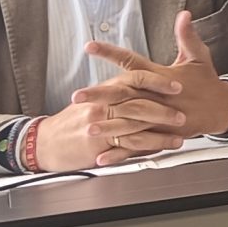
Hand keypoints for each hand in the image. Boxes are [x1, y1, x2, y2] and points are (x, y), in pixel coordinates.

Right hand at [29, 94, 191, 170]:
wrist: (45, 141)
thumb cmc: (72, 121)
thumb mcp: (94, 99)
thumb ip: (119, 92)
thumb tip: (146, 88)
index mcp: (107, 89)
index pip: (136, 78)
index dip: (158, 81)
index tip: (177, 84)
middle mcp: (104, 104)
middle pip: (139, 102)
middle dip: (163, 109)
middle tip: (182, 114)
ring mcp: (101, 125)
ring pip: (137, 126)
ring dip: (160, 132)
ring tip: (178, 135)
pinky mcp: (99, 145)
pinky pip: (128, 145)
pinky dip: (147, 147)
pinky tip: (161, 148)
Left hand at [71, 11, 227, 138]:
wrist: (222, 109)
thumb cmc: (207, 83)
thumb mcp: (199, 57)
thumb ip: (187, 36)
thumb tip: (185, 15)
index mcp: (161, 77)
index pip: (131, 62)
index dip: (110, 53)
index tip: (90, 47)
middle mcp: (156, 98)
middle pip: (124, 95)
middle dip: (100, 95)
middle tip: (79, 95)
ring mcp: (158, 119)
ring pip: (129, 123)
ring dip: (107, 126)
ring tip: (87, 127)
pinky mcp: (160, 135)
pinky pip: (137, 146)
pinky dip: (120, 153)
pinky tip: (103, 157)